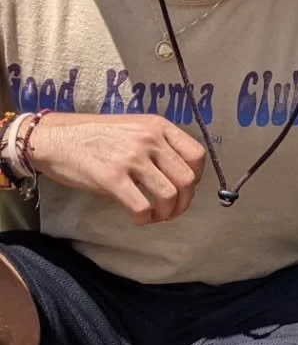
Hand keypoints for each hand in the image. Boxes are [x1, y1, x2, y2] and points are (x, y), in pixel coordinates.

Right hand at [27, 113, 207, 224]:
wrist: (53, 138)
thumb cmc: (93, 135)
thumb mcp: (134, 127)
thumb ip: (158, 144)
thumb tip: (178, 174)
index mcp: (158, 126)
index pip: (197, 155)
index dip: (197, 177)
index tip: (185, 188)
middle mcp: (150, 140)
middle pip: (188, 179)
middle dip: (185, 201)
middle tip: (172, 210)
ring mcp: (132, 158)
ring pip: (170, 195)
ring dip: (167, 213)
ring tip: (156, 216)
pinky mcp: (112, 178)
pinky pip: (142, 206)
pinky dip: (145, 218)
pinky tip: (139, 218)